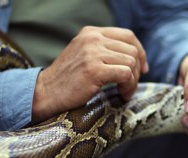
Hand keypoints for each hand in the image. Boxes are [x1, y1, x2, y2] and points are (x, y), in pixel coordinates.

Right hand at [32, 26, 148, 121]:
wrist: (45, 93)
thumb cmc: (66, 80)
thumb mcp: (83, 55)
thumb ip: (103, 50)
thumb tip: (134, 57)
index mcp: (91, 32)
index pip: (128, 36)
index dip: (140, 52)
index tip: (142, 69)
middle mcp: (93, 39)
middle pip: (132, 50)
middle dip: (136, 71)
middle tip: (129, 86)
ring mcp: (93, 53)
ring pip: (131, 62)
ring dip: (132, 81)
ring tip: (124, 92)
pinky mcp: (94, 70)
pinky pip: (126, 75)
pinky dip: (128, 87)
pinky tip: (121, 95)